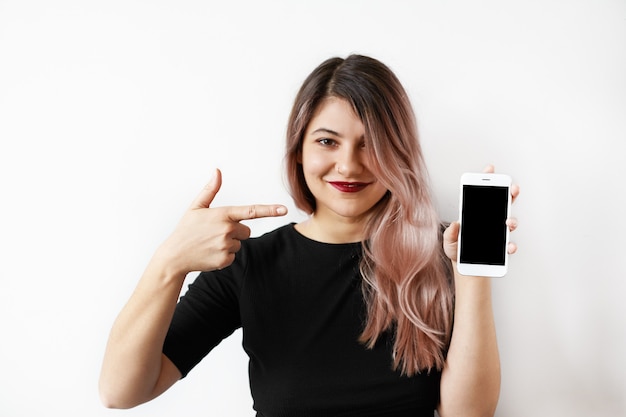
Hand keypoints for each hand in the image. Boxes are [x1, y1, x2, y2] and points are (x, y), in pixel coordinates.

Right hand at [156, 169, 287, 273]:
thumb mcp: (196, 207)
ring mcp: (226, 246)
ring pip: (239, 243)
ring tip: (210, 243)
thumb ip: (210, 190)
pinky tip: (210, 252)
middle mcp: (227, 230)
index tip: (284, 209)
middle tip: (215, 233)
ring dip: (229, 243)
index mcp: (222, 214)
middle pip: (246, 231)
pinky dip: (224, 255)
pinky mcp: (225, 260)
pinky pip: (233, 256)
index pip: (251, 211)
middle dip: (235, 231)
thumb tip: (217, 171)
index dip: (270, 210)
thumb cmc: (186, 230)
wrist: (175, 256)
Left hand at [443, 165, 518, 261]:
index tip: (490, 169)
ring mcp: (497, 234)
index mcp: (475, 216)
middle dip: (509, 194)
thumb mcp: (448, 241)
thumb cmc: (457, 251)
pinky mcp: (502, 249)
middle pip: (502, 204)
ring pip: (509, 222)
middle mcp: (489, 222)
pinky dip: (511, 245)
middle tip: (512, 189)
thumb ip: (450, 233)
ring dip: (512, 220)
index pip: (482, 196)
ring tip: (508, 222)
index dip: (487, 181)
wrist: (464, 268)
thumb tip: (455, 224)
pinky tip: (509, 246)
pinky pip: (509, 245)